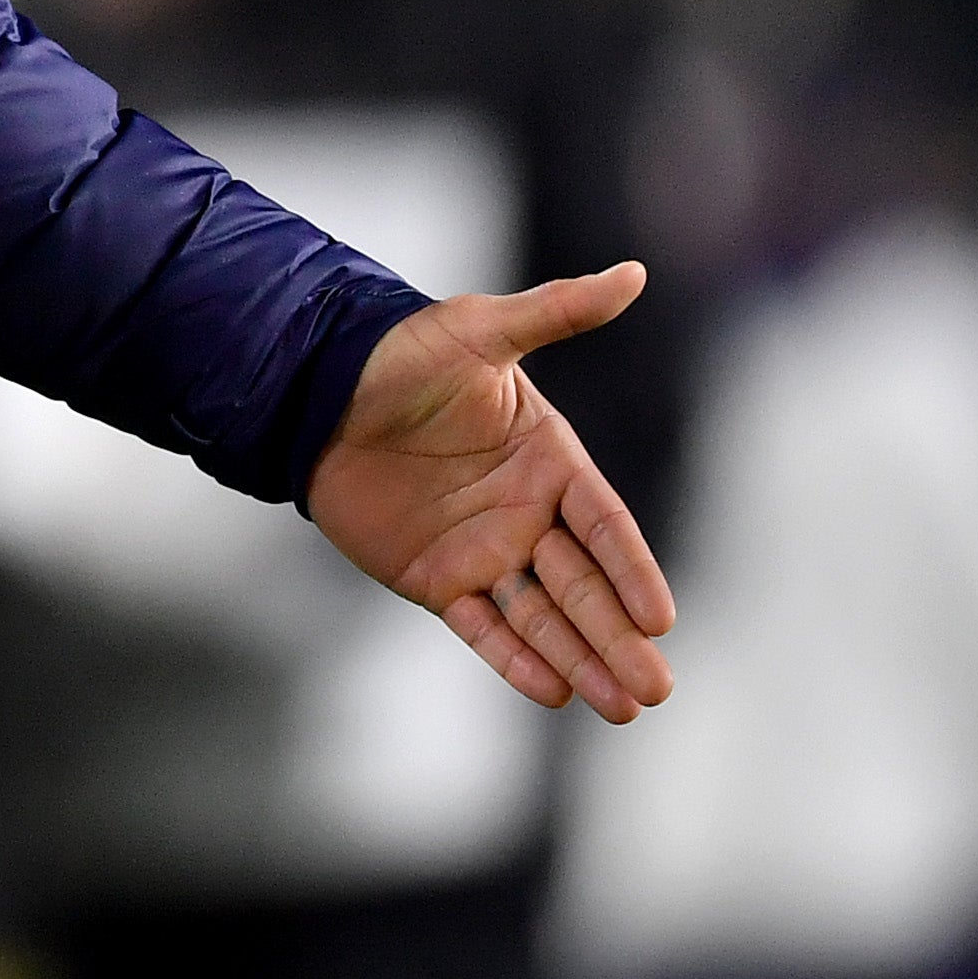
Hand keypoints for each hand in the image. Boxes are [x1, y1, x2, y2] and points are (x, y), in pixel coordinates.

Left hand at [305, 262, 678, 723]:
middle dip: (620, 638)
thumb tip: (635, 273)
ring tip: (624, 706)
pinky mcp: (438, 579)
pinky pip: (483, 627)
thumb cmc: (403, 354)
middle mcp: (527, 513)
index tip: (662, 619)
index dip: (633, 570)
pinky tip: (552, 692)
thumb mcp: (481, 330)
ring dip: (582, 660)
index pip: (606, 525)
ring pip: (543, 616)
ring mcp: (485, 550)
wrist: (315, 388)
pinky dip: (514, 659)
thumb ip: (557, 311)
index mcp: (551, 460)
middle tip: (657, 689)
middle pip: (584, 585)